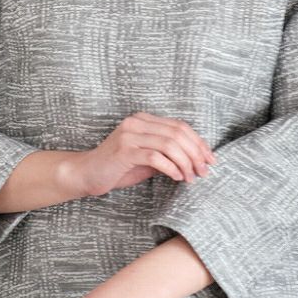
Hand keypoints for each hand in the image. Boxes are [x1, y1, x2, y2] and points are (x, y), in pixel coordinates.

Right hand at [79, 111, 216, 195]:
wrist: (87, 173)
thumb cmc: (118, 168)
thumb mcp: (147, 158)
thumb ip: (167, 154)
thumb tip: (196, 160)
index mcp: (144, 119)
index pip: (180, 126)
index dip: (199, 142)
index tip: (210, 159)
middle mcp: (137, 122)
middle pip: (178, 133)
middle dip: (195, 153)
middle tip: (204, 171)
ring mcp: (129, 134)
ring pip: (169, 144)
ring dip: (185, 162)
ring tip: (190, 177)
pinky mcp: (124, 150)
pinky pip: (155, 157)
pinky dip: (171, 168)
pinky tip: (176, 177)